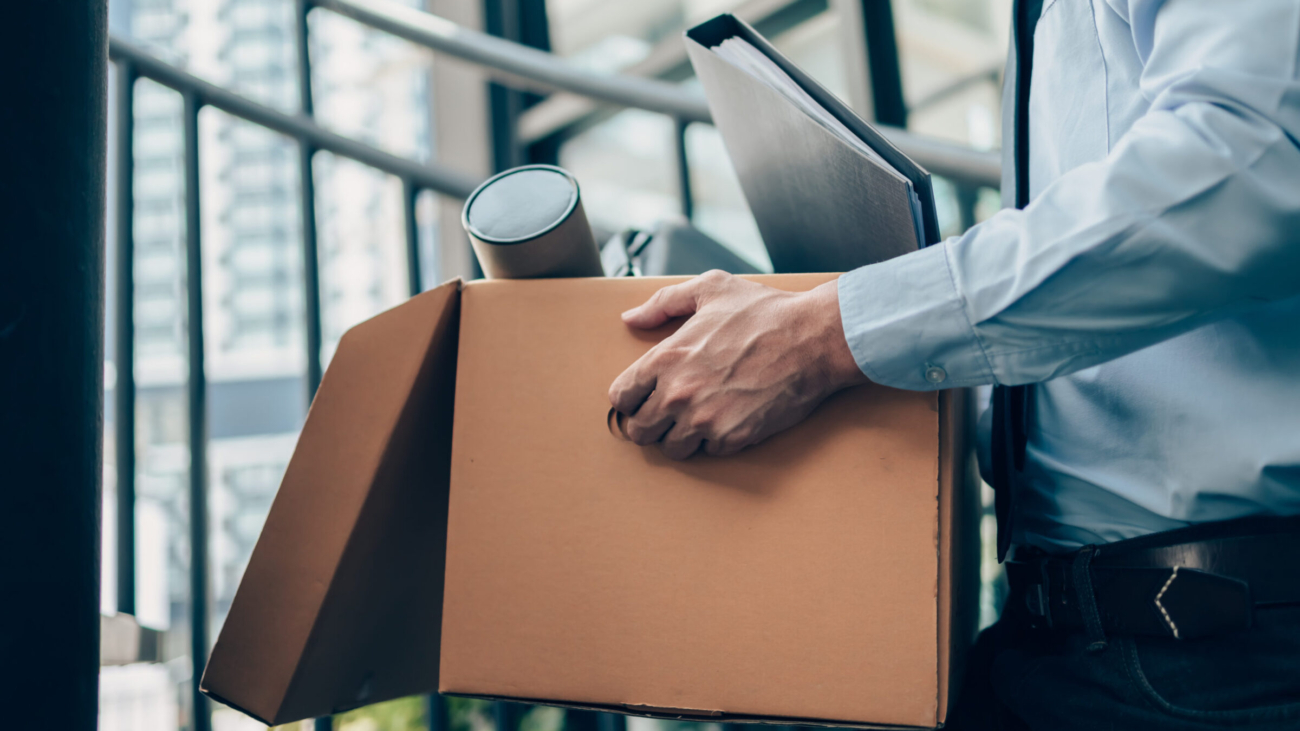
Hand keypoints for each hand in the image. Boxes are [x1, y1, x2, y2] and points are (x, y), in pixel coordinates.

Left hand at [608, 270, 868, 459]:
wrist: (814, 338)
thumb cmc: (764, 312)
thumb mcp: (710, 289)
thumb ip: (663, 304)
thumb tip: (631, 319)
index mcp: (665, 358)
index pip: (621, 397)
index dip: (631, 398)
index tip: (645, 396)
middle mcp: (678, 393)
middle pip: (640, 431)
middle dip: (652, 422)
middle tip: (670, 413)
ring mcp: (704, 420)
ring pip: (671, 449)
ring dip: (681, 437)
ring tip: (699, 418)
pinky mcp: (733, 438)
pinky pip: (708, 453)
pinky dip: (715, 441)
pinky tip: (728, 418)